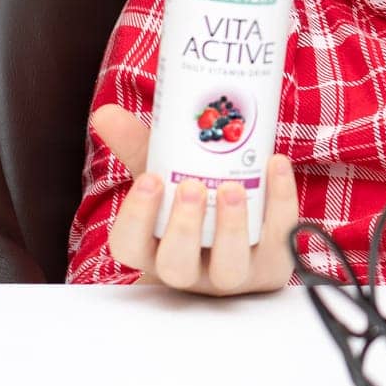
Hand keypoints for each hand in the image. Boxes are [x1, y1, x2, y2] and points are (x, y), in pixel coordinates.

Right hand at [93, 104, 299, 294]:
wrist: (248, 240)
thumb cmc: (196, 206)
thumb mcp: (166, 177)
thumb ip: (138, 146)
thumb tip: (105, 112)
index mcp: (154, 249)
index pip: (129, 246)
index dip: (136, 217)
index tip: (150, 179)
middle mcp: (191, 269)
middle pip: (176, 264)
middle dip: (183, 226)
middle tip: (191, 187)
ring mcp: (235, 273)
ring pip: (228, 266)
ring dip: (230, 225)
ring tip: (232, 186)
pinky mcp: (275, 264)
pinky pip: (280, 239)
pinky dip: (280, 200)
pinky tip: (275, 165)